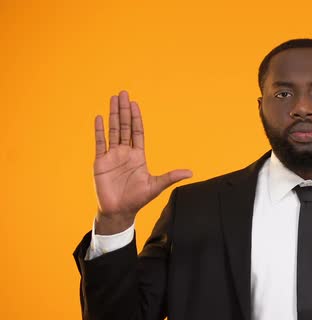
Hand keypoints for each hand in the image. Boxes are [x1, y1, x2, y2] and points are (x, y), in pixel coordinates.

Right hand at [93, 91, 191, 234]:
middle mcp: (125, 152)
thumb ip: (171, 177)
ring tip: (112, 99)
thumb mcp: (156, 186)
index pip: (137, 132)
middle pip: (125, 126)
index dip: (137, 118)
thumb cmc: (138, 199)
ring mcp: (112, 156)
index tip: (135, 104)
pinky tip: (99, 117)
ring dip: (113, 115)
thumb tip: (190, 173)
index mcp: (138, 155)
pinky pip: (100, 143)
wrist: (119, 211)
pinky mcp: (101, 162)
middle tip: (123, 93)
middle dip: (124, 110)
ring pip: (112, 130)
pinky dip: (99, 130)